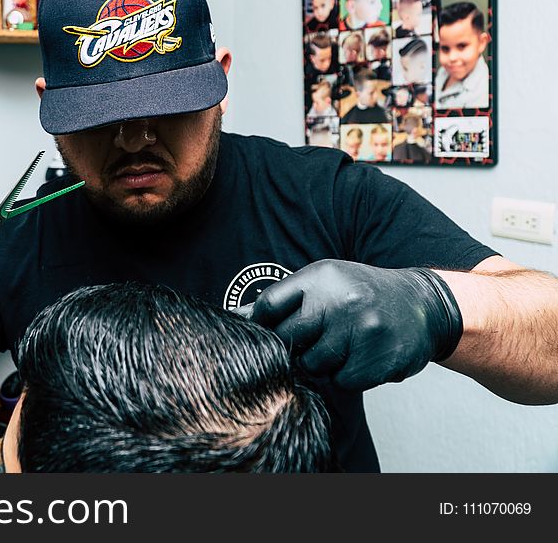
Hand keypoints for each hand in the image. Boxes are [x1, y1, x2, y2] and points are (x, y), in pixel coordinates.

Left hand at [244, 259, 462, 391]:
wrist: (421, 303)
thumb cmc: (361, 293)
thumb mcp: (324, 281)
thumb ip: (284, 299)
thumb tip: (235, 316)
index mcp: (320, 276)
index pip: (268, 306)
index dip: (261, 324)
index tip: (264, 333)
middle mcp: (339, 301)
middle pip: (287, 339)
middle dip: (295, 345)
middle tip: (315, 339)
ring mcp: (360, 331)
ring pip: (314, 365)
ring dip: (324, 362)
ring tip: (345, 344)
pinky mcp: (377, 359)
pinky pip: (342, 381)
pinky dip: (348, 375)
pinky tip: (362, 356)